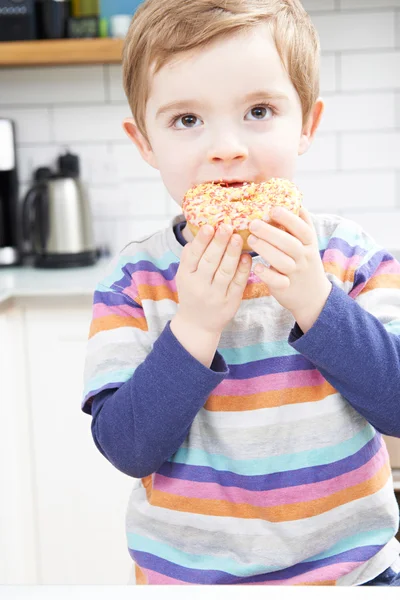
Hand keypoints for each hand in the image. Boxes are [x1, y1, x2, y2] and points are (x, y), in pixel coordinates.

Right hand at [175, 224, 251, 334]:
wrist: (198, 324)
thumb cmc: (192, 293)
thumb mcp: (183, 277)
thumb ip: (188, 257)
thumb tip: (195, 235)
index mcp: (186, 276)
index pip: (193, 256)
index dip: (201, 241)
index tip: (209, 226)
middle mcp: (199, 286)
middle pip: (210, 262)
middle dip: (219, 243)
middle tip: (227, 226)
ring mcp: (215, 295)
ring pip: (225, 271)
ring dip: (233, 253)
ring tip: (238, 237)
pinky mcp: (230, 302)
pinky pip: (238, 283)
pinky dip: (243, 269)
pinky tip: (247, 256)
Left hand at [247, 206, 331, 332]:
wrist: (313, 296)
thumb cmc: (304, 262)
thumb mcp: (307, 243)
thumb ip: (299, 225)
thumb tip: (291, 198)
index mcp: (309, 243)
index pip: (303, 229)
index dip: (289, 219)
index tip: (273, 209)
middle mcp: (304, 257)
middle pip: (290, 244)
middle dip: (271, 232)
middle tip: (253, 223)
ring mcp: (296, 273)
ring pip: (283, 261)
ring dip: (266, 250)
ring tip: (250, 240)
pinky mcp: (286, 288)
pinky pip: (278, 281)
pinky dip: (267, 275)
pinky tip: (256, 266)